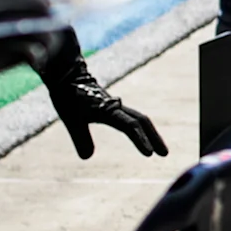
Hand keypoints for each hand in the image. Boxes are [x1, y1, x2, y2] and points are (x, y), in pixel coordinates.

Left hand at [43, 45, 168, 159]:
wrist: (66, 73)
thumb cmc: (67, 95)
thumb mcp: (71, 119)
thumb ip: (80, 137)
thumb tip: (87, 157)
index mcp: (108, 110)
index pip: (130, 126)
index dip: (140, 139)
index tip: (149, 154)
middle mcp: (115, 107)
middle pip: (142, 120)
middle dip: (154, 137)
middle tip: (164, 154)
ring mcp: (114, 105)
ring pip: (138, 118)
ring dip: (150, 133)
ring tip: (157, 150)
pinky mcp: (111, 105)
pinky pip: (131, 117)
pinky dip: (140, 127)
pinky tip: (140, 135)